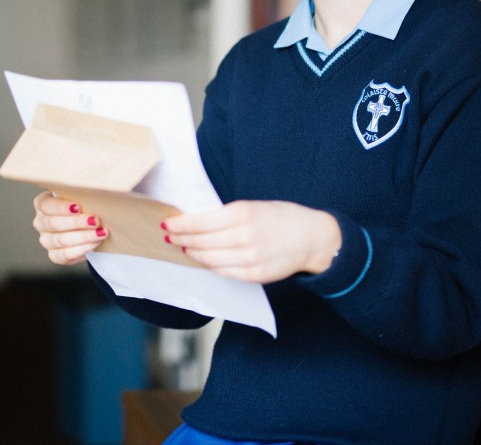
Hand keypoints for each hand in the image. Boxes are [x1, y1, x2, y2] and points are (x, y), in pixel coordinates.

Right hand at [32, 191, 108, 265]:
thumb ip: (82, 191)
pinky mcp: (55, 255)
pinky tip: (95, 243)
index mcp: (43, 204)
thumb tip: (95, 185)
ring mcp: (46, 240)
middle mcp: (41, 222)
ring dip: (83, 236)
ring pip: (61, 240)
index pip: (46, 205)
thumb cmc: (84, 205)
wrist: (89, 226)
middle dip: (77, 222)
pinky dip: (82, 249)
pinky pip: (65, 255)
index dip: (61, 207)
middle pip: (54, 224)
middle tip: (95, 220)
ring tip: (101, 233)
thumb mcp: (81, 195)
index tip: (78, 207)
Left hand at [161, 200, 341, 283]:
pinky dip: (210, 265)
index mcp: (243, 214)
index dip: (180, 225)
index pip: (200, 222)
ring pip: (208, 259)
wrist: (313, 238)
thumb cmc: (282, 217)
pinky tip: (204, 259)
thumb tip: (197, 221)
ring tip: (184, 248)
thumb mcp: (254, 206)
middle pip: (201, 242)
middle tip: (170, 237)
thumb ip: (227, 215)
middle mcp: (244, 237)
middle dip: (181, 239)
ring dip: (193, 253)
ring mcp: (249, 258)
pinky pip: (223, 272)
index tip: (168, 223)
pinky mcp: (253, 275)